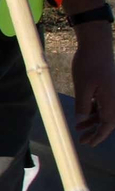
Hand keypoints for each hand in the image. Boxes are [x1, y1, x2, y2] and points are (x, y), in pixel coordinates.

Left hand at [71, 21, 114, 145]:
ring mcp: (112, 93)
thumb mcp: (82, 87)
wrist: (96, 46)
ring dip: (92, 121)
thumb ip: (82, 105)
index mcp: (112, 101)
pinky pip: (102, 104)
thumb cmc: (88, 65)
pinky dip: (93, 110)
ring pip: (104, 112)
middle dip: (95, 131)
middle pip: (107, 121)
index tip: (89, 144)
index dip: (98, 136)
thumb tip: (82, 120)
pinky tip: (83, 115)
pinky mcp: (107, 88)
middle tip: (83, 140)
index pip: (107, 125)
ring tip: (78, 128)